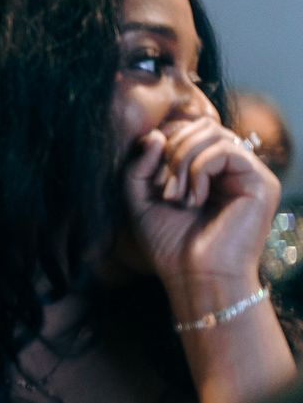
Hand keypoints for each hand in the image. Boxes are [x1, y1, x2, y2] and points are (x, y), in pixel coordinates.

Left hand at [121, 113, 279, 308]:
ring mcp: (250, 173)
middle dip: (172, 150)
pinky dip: (199, 171)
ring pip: (212, 133)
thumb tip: (155, 134)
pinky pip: (225, 151)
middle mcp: (233, 167)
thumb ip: (140, 166)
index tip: (150, 177)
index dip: (164, 142)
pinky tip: (194, 200)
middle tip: (162, 188)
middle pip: (202, 125)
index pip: (189, 129)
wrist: (195, 278)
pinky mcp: (261, 182)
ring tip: (174, 197)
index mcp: (210, 169)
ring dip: (182, 162)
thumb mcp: (140, 200)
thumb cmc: (170, 244)